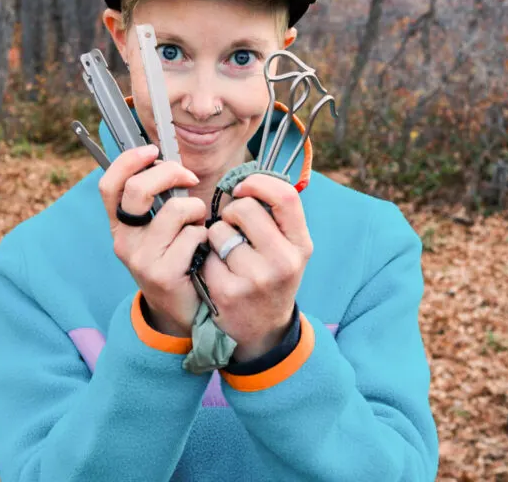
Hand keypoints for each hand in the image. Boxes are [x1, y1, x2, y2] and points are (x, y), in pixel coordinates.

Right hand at [98, 144, 205, 336]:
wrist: (180, 312)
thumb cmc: (177, 259)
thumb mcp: (159, 229)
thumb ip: (158, 200)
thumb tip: (170, 162)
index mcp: (120, 225)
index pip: (109, 185)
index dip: (128, 161)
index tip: (152, 150)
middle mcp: (124, 240)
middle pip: (138, 189)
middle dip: (170, 172)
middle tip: (189, 178)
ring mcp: (141, 259)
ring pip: (174, 210)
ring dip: (195, 209)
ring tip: (198, 224)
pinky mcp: (163, 274)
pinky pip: (192, 236)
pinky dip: (204, 236)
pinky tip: (203, 249)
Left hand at [202, 174, 312, 361]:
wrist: (263, 330)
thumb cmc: (271, 276)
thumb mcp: (288, 249)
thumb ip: (276, 215)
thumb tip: (248, 177)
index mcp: (300, 245)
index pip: (284, 196)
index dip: (258, 183)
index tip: (243, 187)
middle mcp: (283, 262)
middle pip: (245, 208)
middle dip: (232, 211)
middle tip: (233, 227)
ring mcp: (256, 279)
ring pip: (219, 230)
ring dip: (216, 236)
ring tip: (227, 254)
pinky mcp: (228, 292)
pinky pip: (207, 255)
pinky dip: (208, 259)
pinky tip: (218, 273)